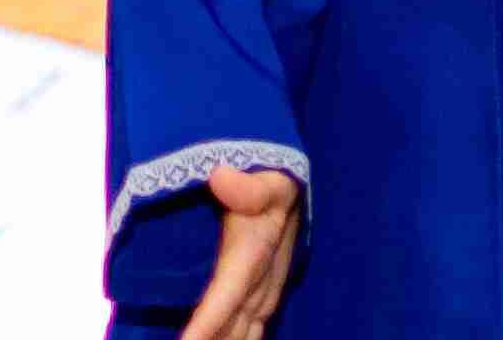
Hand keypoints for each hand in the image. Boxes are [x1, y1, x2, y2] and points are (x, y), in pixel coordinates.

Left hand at [183, 165, 300, 339]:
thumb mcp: (266, 179)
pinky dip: (238, 337)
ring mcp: (263, 291)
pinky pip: (252, 326)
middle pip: (233, 324)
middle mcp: (260, 282)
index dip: (206, 324)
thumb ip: (247, 185)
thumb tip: (219, 178)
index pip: (226, 296)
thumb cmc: (272, 181)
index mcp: (254, 256)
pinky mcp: (264, 293)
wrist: (295, 187)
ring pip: (243, 330)